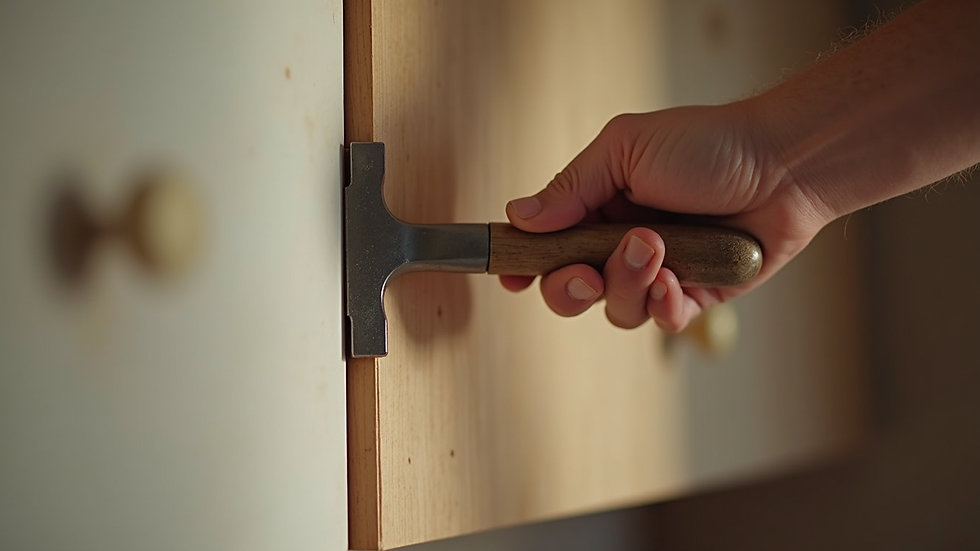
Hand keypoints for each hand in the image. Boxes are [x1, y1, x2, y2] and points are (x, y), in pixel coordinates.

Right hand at [500, 103, 828, 331]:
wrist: (784, 164)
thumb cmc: (708, 144)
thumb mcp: (625, 150)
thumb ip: (571, 187)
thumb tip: (518, 216)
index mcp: (597, 207)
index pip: (547, 245)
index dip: (525, 265)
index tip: (511, 277)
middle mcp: (621, 245)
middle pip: (570, 289)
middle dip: (570, 287)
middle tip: (587, 270)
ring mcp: (658, 273)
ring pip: (616, 309)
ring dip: (626, 284)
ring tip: (654, 248)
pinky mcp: (694, 296)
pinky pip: (663, 320)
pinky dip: (663, 305)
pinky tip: (674, 282)